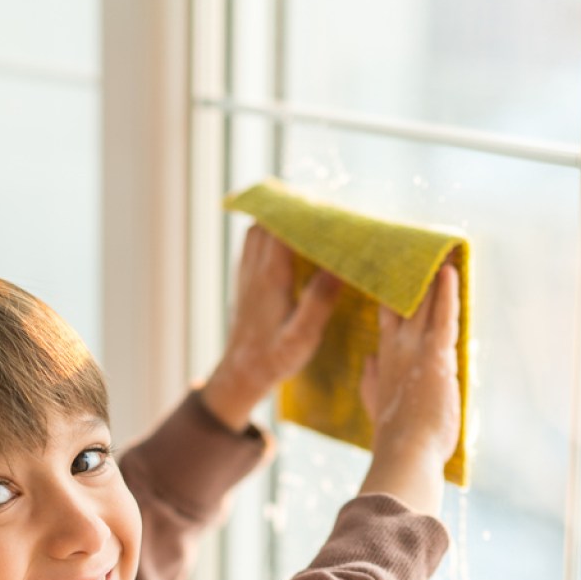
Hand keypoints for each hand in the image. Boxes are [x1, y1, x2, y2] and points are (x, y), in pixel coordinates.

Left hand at [201, 226, 342, 431]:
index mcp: (271, 277)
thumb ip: (318, 302)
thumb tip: (338, 268)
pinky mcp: (244, 280)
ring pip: (257, 229)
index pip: (282, 227)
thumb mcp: (302, 337)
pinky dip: (268, 232)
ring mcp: (246, 273)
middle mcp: (255, 269)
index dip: (303, 212)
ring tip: (305, 216)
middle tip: (322, 206)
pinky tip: (285, 237)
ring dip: (278, 218)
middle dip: (292, 209)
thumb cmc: (275, 357)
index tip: (329, 207)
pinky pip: (252, 243)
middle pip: (268, 221)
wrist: (242, 373)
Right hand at [358, 263, 460, 515]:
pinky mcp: (435, 355)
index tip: (394, 279)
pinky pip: (443, 316)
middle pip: (404, 305)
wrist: (405, 452)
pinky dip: (446, 292)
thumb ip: (371, 382)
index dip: (392, 298)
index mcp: (385, 362)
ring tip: (437, 253)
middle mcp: (397, 350)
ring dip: (431, 279)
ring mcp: (414, 350)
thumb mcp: (377, 405)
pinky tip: (450, 271)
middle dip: (411, 280)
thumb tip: (368, 360)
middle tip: (414, 252)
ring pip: (423, 305)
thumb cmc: (396, 436)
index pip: (389, 321)